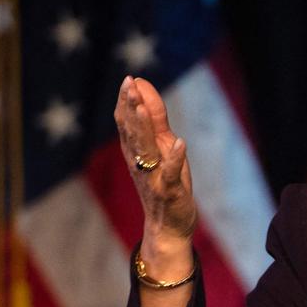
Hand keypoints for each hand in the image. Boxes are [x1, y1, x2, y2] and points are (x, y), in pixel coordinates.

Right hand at [113, 75, 196, 243]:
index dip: (127, 101)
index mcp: (136, 151)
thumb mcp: (161, 148)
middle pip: (133, 131)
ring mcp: (153, 177)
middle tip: (128, 84)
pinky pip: (170, 173)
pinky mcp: (169, 191)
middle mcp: (140, 162)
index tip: (129, 79)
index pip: (127, 122)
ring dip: (144, 126)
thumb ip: (155, 120)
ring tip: (143, 106)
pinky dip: (174, 158)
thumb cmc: (165, 183)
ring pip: (145, 149)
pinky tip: (180, 142)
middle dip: (131, 107)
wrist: (167, 227)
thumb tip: (144, 89)